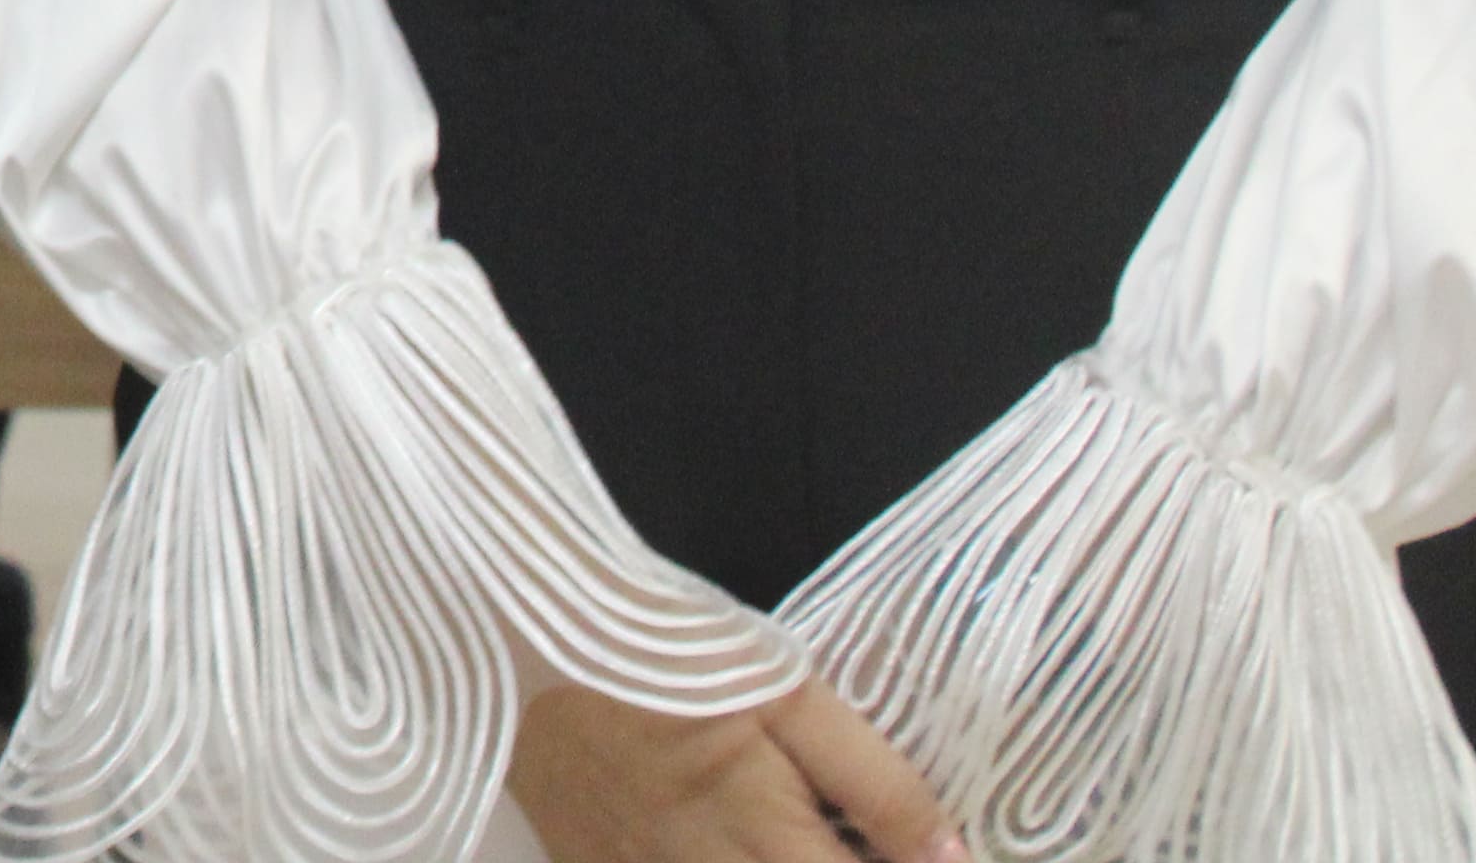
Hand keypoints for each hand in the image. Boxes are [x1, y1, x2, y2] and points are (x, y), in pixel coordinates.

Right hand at [509, 679, 963, 862]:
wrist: (520, 634)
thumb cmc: (665, 652)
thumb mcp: (788, 694)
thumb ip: (877, 782)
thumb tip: (954, 861)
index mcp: (767, 841)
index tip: (928, 853)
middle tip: (846, 829)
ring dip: (785, 859)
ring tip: (789, 831)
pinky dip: (717, 862)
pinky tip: (733, 836)